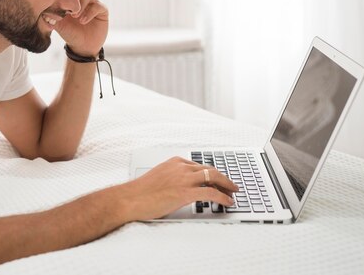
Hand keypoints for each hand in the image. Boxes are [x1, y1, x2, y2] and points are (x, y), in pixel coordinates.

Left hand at [54, 0, 108, 56]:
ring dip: (81, 5)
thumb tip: (39, 10)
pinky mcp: (102, 11)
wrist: (82, 47)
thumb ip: (50, 16)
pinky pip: (97, 6)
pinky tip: (83, 21)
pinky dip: (89, 12)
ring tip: (76, 17)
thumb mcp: (59, 24)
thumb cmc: (70, 34)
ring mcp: (93, 3)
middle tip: (69, 6)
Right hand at [118, 157, 238, 220]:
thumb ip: (173, 178)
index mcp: (175, 162)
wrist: (130, 198)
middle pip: (210, 170)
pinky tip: (228, 202)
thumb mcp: (159, 177)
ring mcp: (184, 179)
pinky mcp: (186, 193)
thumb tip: (181, 187)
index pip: (200, 166)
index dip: (212, 174)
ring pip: (214, 178)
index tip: (218, 180)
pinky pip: (211, 193)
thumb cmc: (141, 192)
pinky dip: (223, 197)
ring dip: (227, 186)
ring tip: (233, 193)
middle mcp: (181, 167)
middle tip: (232, 186)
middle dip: (224, 178)